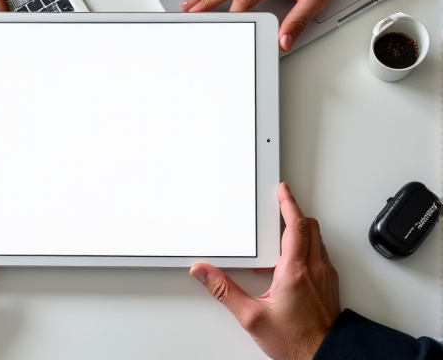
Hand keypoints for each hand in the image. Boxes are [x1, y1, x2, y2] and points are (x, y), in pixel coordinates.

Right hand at [190, 182, 340, 359]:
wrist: (324, 357)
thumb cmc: (295, 342)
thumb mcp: (251, 317)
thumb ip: (224, 291)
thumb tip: (204, 273)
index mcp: (295, 271)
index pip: (295, 226)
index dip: (288, 204)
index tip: (282, 191)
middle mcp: (315, 270)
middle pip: (310, 227)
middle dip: (295, 212)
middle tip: (283, 203)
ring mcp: (326, 277)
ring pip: (317, 240)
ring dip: (302, 231)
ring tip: (283, 233)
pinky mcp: (330, 287)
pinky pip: (321, 256)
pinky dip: (307, 248)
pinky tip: (292, 262)